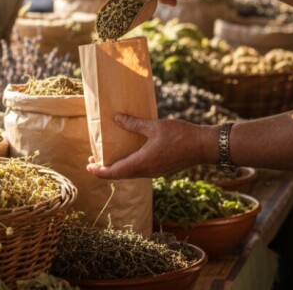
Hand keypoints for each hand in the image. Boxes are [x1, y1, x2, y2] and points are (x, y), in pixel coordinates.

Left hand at [86, 114, 217, 178]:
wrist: (204, 146)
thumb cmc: (181, 135)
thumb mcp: (154, 126)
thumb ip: (134, 123)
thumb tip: (116, 118)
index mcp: (142, 163)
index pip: (114, 172)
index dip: (99, 171)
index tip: (88, 167)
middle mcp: (147, 171)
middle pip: (120, 175)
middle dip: (104, 169)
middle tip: (92, 161)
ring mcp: (155, 172)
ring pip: (130, 174)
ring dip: (117, 168)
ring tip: (107, 159)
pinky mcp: (161, 170)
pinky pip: (139, 171)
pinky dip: (128, 166)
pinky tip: (127, 156)